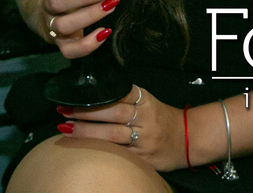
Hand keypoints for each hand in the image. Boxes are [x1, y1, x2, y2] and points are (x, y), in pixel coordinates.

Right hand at [18, 0, 118, 59]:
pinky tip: (106, 31)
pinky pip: (71, 51)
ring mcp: (53, 26)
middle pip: (55, 3)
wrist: (53, 16)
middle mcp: (46, 6)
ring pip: (64, 26)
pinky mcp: (63, 43)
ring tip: (112, 4)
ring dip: (90, 16)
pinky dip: (89, 44)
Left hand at [57, 85, 185, 171]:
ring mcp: (145, 140)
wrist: (189, 139)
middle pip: (113, 113)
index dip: (97, 94)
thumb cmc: (162, 119)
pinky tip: (84, 150)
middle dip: (86, 112)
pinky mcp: (144, 159)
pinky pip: (119, 155)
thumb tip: (93, 96)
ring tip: (66, 129)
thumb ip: (126, 99)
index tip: (76, 95)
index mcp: (146, 101)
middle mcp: (145, 119)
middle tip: (63, 111)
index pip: (119, 93)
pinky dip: (100, 152)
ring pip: (113, 135)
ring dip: (87, 132)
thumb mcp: (149, 103)